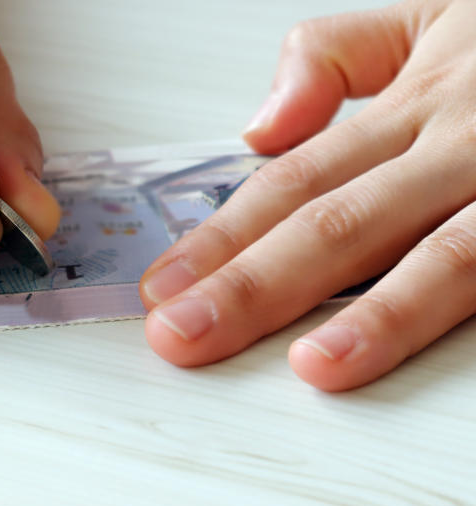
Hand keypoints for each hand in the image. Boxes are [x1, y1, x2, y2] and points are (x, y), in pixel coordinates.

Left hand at [139, 0, 475, 390]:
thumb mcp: (434, 15)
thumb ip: (336, 56)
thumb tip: (261, 127)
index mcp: (416, 104)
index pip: (294, 179)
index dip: (223, 235)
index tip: (165, 285)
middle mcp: (462, 142)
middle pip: (340, 221)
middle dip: (255, 286)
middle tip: (186, 336)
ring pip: (438, 252)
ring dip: (368, 314)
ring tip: (309, 364)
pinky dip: (459, 311)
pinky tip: (415, 349)